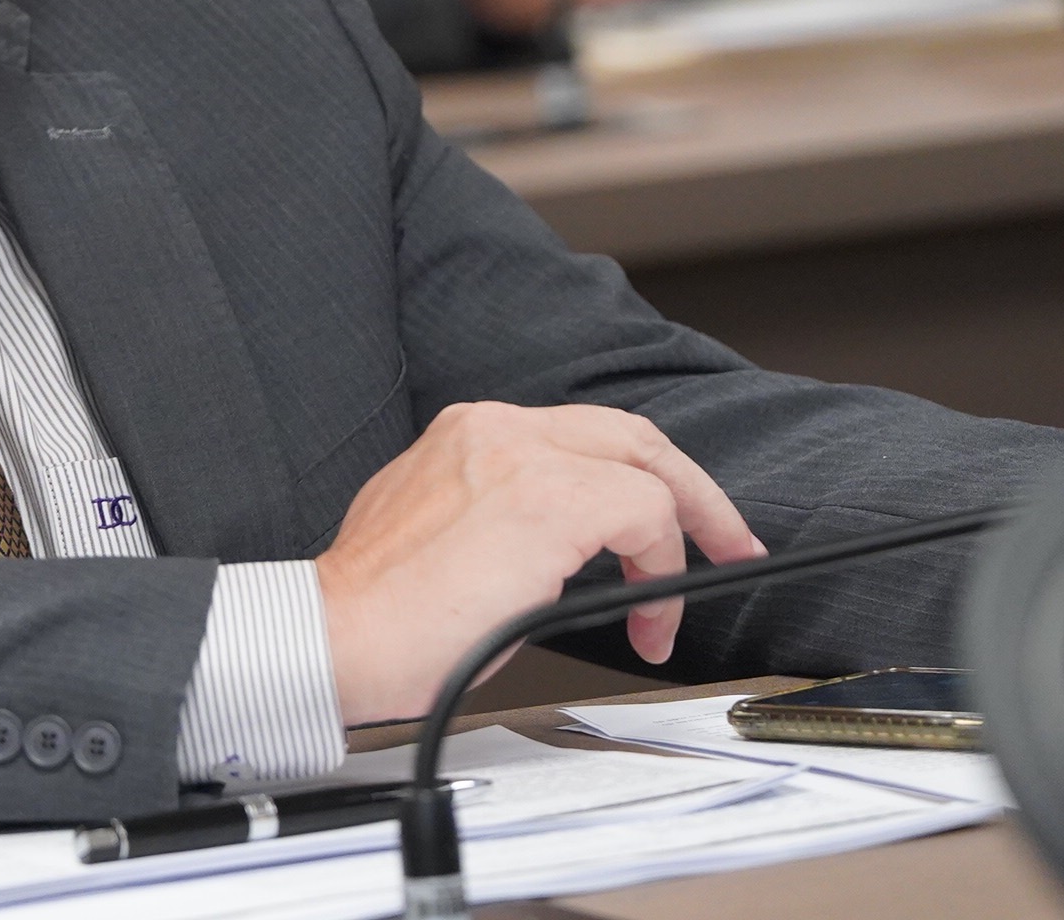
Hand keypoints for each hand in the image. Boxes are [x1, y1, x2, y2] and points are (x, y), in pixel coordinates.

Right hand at [314, 402, 763, 726]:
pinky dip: (662, 564)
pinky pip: (645, 513)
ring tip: (679, 597)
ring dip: (684, 532)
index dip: (642, 480)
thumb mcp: (439, 529)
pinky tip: (647, 615)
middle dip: (693, 492)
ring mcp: (521, 458)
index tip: (667, 527)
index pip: (583, 436)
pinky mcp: (547, 502)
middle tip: (727, 542)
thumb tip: (555, 552)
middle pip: (629, 435)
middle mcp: (496, 430)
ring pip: (647, 465)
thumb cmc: (379, 609)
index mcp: (468, 433)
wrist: (336, 634)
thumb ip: (496, 513)